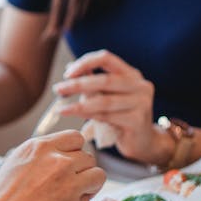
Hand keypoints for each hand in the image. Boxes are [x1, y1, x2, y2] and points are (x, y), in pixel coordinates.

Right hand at [0, 131, 103, 200]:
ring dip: (89, 185)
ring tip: (70, 196)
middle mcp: (57, 161)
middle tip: (68, 184)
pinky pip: (89, 200)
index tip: (70, 162)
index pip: (75, 138)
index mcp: (39, 148)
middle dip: (82, 170)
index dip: (75, 152)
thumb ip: (41, 159)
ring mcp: (68, 183)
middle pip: (88, 157)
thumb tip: (61, 161)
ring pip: (98, 175)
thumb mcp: (15, 165)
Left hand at [52, 50, 168, 164]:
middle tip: (58, 90)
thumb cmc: (121, 116)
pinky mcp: (138, 121)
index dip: (85, 63)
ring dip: (79, 104)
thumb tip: (70, 69)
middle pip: (104, 80)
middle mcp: (140, 85)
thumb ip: (93, 81)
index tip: (67, 74)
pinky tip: (76, 115)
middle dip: (77, 84)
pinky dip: (89, 116)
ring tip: (61, 108)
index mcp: (132, 74)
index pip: (106, 58)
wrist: (142, 141)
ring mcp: (142, 103)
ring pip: (104, 101)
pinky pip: (107, 117)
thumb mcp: (108, 95)